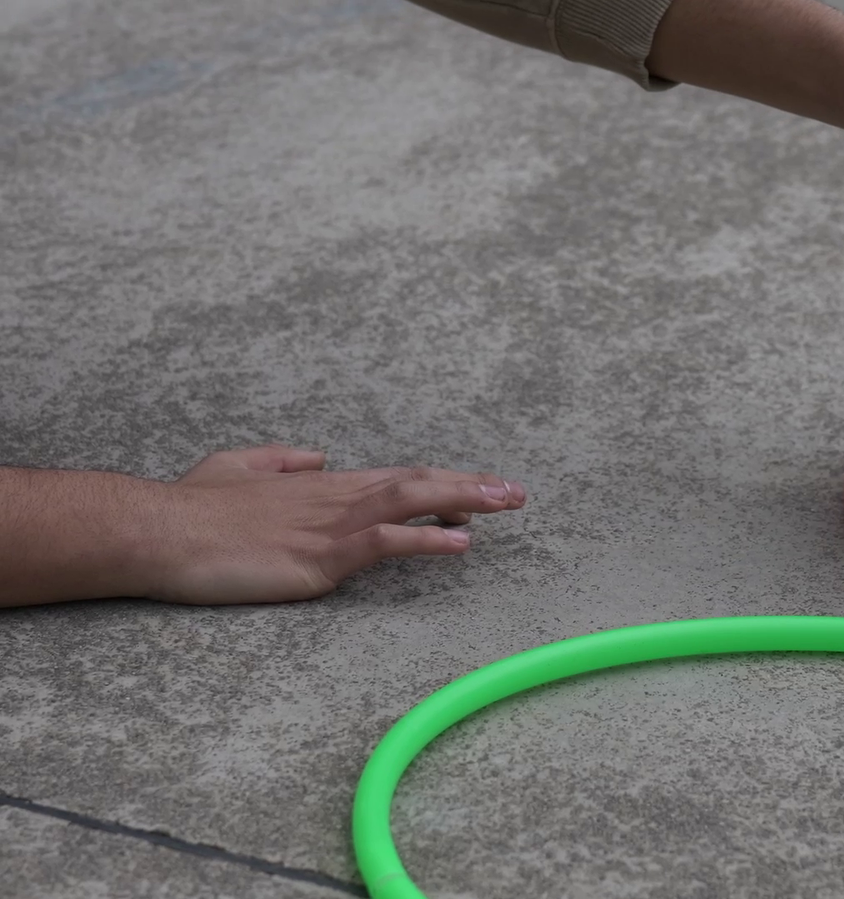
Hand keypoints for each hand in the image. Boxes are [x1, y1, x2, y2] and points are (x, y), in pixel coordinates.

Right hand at [139, 445, 526, 604]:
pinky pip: (386, 542)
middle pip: (418, 482)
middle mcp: (335, 497)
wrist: (156, 530)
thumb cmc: (190, 507)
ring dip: (466, 501)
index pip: (397, 477)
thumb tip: (318, 456)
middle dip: (473, 485)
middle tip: (518, 491)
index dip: (443, 480)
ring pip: (412, 502)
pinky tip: (462, 543)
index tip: (481, 485)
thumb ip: (282, 460)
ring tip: (508, 503)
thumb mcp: (237, 468)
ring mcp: (330, 526)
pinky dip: (428, 540)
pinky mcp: (320, 557)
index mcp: (321, 484)